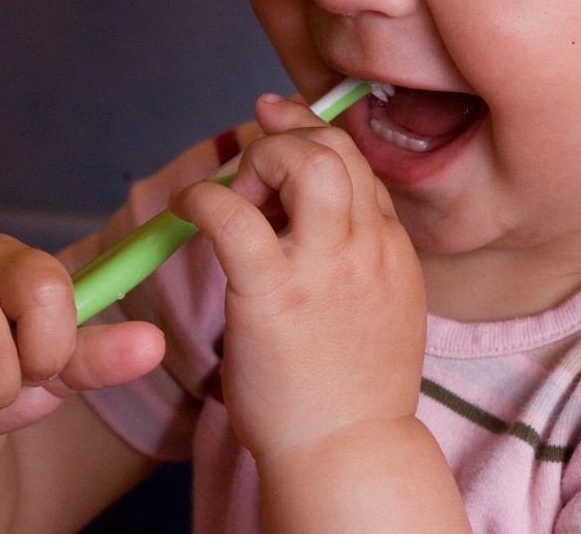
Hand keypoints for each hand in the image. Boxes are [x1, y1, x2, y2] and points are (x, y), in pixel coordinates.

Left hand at [168, 94, 426, 464]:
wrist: (349, 452)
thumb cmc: (353, 392)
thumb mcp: (381, 310)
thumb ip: (360, 260)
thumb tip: (308, 223)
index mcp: (392, 250)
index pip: (358, 164)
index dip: (314, 138)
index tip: (279, 128)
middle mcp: (368, 247)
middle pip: (336, 149)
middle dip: (288, 136)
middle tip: (250, 164)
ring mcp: (326, 268)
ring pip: (305, 163)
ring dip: (261, 158)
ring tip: (234, 191)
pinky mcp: (274, 294)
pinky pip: (235, 216)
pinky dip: (204, 198)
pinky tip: (188, 209)